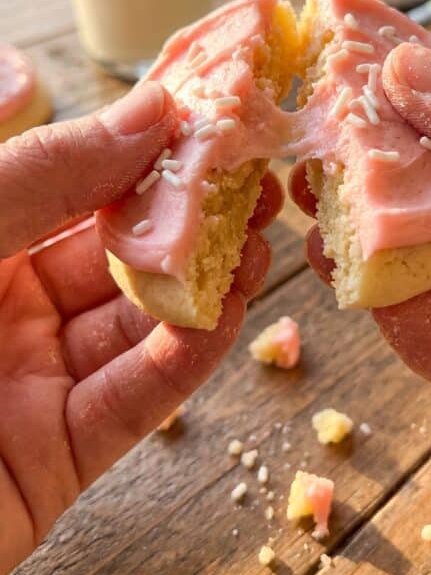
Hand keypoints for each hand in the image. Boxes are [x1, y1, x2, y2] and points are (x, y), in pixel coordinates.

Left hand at [0, 83, 280, 574]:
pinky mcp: (52, 463)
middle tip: (256, 185)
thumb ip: (43, 171)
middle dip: (187, 221)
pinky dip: (183, 362)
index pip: (69, 184)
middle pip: (112, 254)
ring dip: (201, 289)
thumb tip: (147, 111)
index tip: (207, 122)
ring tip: (259, 247)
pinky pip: (130, 403)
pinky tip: (223, 318)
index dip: (139, 152)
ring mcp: (27, 387)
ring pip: (133, 328)